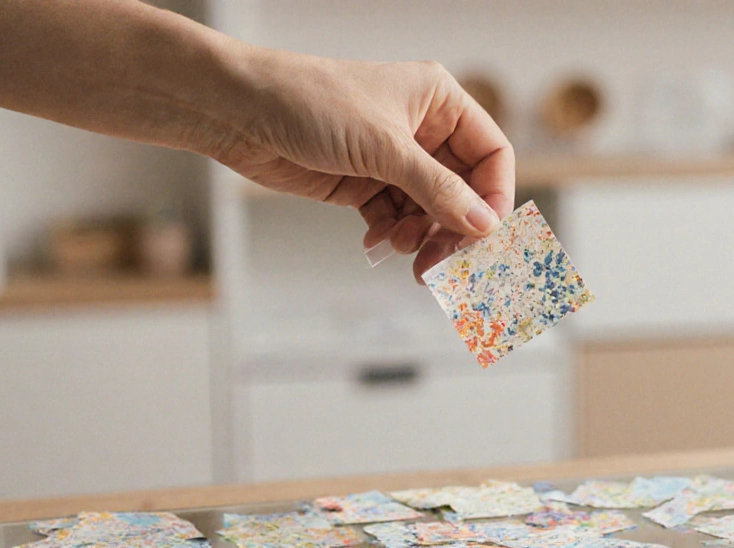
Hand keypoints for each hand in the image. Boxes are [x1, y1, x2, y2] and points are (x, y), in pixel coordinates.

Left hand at [210, 53, 513, 281]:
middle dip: (454, 227)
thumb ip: (438, 190)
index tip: (484, 234)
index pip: (491, 154)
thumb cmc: (310, 102)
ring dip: (421, 236)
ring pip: (429, 211)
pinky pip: (395, 219)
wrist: (239, 111)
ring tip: (403, 249)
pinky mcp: (363, 183)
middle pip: (463, 190)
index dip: (494, 196)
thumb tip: (483, 225)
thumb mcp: (384, 148)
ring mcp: (392, 159)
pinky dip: (391, 236)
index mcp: (438, 101)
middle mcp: (421, 129)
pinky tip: (376, 242)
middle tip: (443, 260)